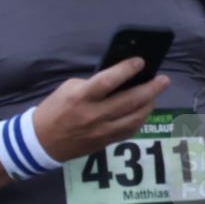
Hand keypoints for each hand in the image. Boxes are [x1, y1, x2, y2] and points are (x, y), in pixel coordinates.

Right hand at [35, 57, 170, 161]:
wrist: (41, 141)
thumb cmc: (53, 109)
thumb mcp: (68, 89)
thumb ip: (93, 84)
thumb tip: (117, 79)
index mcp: (81, 97)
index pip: (109, 80)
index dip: (128, 69)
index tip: (141, 61)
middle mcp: (94, 114)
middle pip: (131, 100)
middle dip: (151, 88)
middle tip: (163, 80)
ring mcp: (101, 130)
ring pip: (135, 117)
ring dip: (150, 104)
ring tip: (154, 95)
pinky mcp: (104, 142)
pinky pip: (130, 130)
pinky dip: (140, 119)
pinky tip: (143, 111)